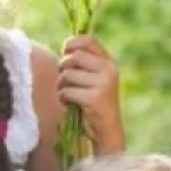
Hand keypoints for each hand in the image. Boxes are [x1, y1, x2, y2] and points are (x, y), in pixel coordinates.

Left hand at [57, 34, 124, 152]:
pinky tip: (70, 103)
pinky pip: (67, 91)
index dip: (72, 43)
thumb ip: (83, 63)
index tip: (64, 51)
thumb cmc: (94, 103)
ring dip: (61, 85)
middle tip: (64, 79)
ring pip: (68, 75)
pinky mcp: (94, 98)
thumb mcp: (94, 78)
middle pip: (74, 57)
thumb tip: (65, 46)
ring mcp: (103, 84)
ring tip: (68, 94)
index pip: (89, 40)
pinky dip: (63, 98)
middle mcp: (108, 70)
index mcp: (109, 62)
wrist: (106, 130)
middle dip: (62, 67)